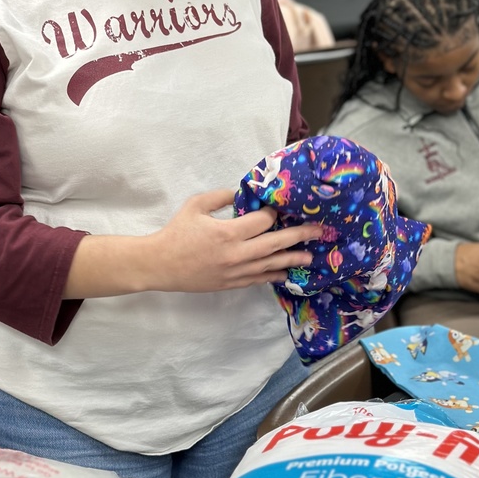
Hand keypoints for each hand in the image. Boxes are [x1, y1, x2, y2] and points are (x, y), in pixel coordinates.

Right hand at [154, 188, 322, 291]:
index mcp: (228, 233)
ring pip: (272, 265)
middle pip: (276, 244)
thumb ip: (222, 197)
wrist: (160, 265)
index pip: (263, 221)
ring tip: (310, 256)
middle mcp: (236, 254)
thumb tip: (243, 193)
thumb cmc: (176, 232)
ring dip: (293, 259)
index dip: (274, 212)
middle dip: (299, 235)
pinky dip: (274, 275)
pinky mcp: (232, 284)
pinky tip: (286, 272)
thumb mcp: (196, 205)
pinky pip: (259, 279)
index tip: (280, 207)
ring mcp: (236, 272)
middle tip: (318, 231)